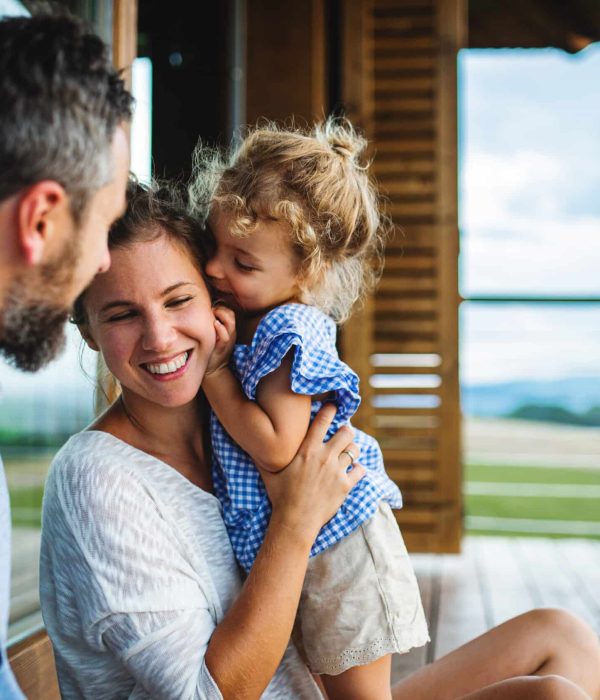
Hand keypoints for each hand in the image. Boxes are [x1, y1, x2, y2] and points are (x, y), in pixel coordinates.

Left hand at [206, 304, 235, 375]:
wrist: (213, 369)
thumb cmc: (210, 349)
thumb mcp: (213, 334)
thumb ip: (210, 323)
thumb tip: (201, 311)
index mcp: (228, 328)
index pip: (229, 310)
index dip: (220, 306)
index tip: (210, 308)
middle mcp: (230, 332)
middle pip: (231, 313)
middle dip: (221, 308)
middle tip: (210, 310)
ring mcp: (228, 339)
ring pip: (230, 322)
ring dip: (221, 315)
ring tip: (212, 315)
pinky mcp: (222, 347)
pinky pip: (225, 336)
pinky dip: (221, 328)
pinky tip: (214, 325)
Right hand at [260, 403, 364, 544]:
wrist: (294, 521)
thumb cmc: (280, 496)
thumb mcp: (269, 473)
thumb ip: (263, 456)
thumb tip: (249, 443)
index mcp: (307, 450)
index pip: (323, 421)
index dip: (331, 410)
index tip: (333, 407)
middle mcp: (324, 457)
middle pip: (346, 432)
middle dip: (346, 431)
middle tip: (343, 434)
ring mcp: (336, 471)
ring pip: (354, 450)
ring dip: (352, 450)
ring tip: (348, 452)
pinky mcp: (345, 486)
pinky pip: (359, 470)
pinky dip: (357, 469)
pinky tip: (353, 471)